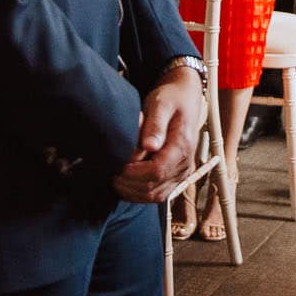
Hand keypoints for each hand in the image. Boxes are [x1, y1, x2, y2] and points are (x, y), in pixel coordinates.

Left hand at [112, 68, 202, 203]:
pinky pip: (157, 194)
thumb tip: (150, 146)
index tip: (117, 165)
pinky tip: (124, 182)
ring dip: (132, 191)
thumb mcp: (161, 104)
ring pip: (155, 196)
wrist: (184, 98)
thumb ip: (155, 125)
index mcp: (183, 146)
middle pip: (154, 188)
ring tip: (115, 177)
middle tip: (110, 172)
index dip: (133, 173)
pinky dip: (138, 193)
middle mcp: (185, 164)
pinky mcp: (176, 177)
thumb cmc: (170, 99)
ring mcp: (182, 173)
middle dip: (128, 184)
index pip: (157, 171)